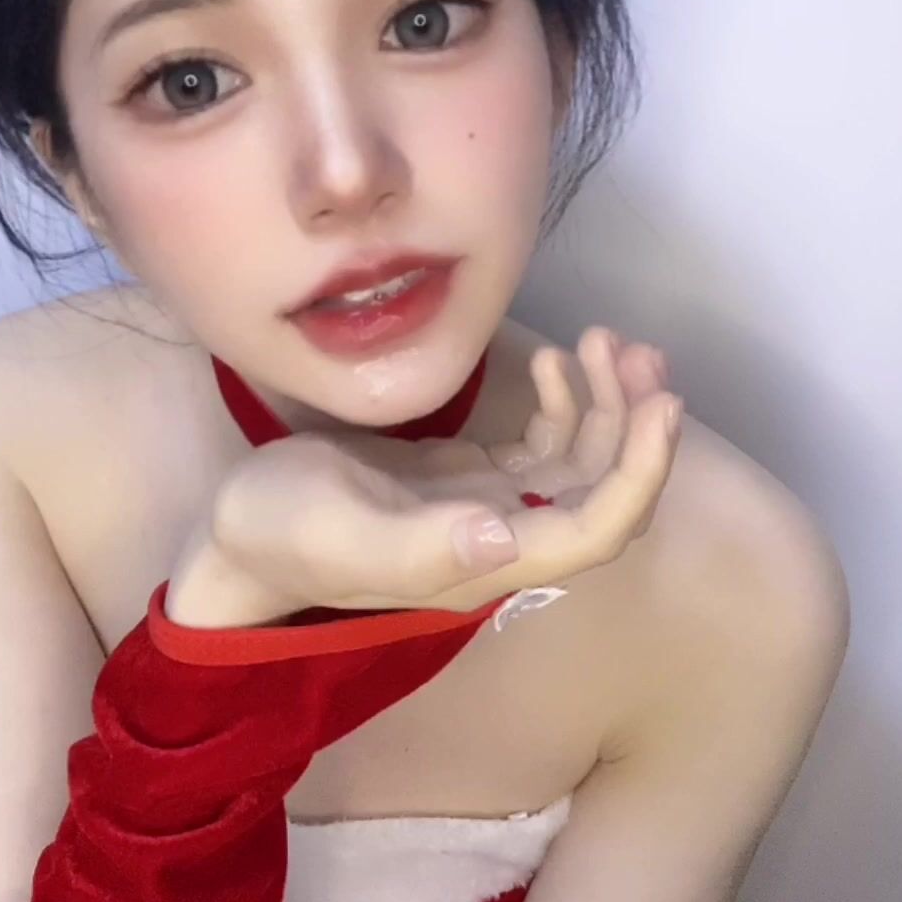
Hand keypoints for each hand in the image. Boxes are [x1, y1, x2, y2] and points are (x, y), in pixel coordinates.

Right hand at [177, 326, 681, 624]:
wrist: (238, 534)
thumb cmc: (280, 533)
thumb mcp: (335, 533)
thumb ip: (418, 545)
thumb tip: (505, 540)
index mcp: (486, 561)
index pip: (596, 527)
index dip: (642, 473)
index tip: (663, 403)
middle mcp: (505, 541)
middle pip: (605, 492)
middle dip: (634, 424)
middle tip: (637, 350)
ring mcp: (492, 510)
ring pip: (583, 464)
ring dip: (608, 406)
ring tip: (606, 340)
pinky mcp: (472, 480)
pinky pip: (545, 445)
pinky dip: (565, 403)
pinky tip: (555, 363)